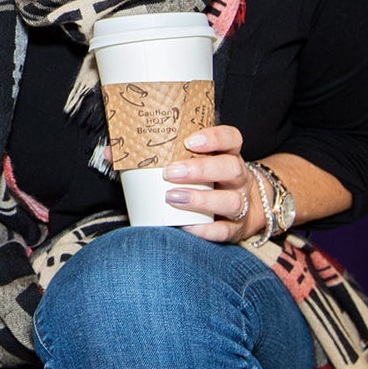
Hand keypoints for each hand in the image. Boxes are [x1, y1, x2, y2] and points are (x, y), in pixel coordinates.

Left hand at [159, 124, 262, 243]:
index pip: (231, 139)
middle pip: (231, 168)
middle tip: (170, 172)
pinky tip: (185, 225)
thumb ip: (167, 155)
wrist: (251, 210)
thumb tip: (116, 152)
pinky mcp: (235, 229)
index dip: (214, 138)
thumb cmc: (210, 180)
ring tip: (173, 197)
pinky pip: (223, 230)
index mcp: (230, 156)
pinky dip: (204, 230)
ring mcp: (242, 204)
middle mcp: (239, 179)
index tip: (189, 141)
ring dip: (201, 199)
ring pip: (231, 201)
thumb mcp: (198, 163)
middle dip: (200, 169)